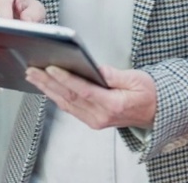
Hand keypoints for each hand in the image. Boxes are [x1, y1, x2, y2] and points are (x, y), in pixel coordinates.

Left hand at [26, 65, 156, 129]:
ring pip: (66, 104)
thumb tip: (94, 68)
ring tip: (33, 76)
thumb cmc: (148, 94)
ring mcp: (95, 120)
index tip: (50, 68)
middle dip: (48, 83)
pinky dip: (56, 96)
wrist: (155, 112)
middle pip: (69, 97)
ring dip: (48, 89)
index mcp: (113, 105)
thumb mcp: (136, 79)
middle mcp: (101, 116)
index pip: (83, 91)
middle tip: (32, 70)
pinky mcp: (92, 120)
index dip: (65, 79)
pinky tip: (47, 87)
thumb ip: (113, 75)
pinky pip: (70, 108)